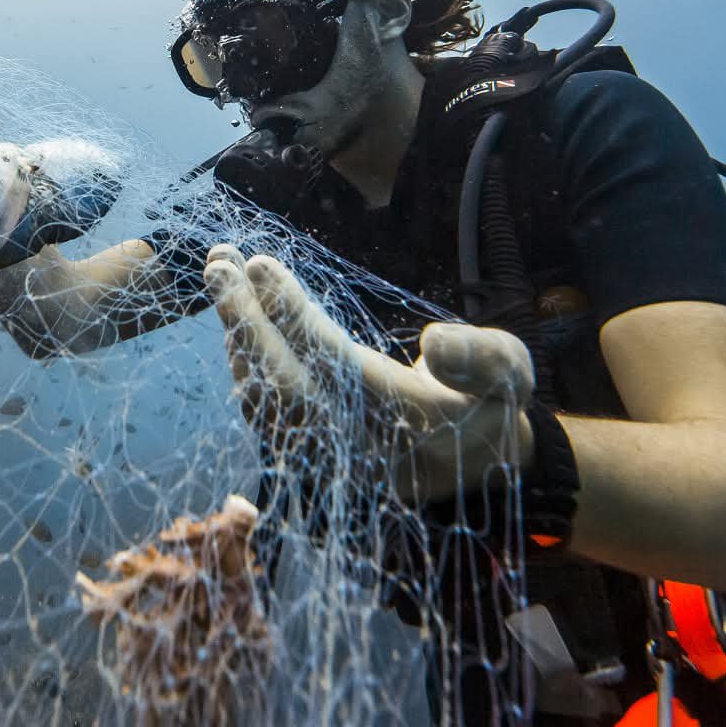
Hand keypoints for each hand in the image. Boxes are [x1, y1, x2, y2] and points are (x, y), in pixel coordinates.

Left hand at [204, 246, 534, 500]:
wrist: (481, 462)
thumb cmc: (492, 404)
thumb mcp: (509, 375)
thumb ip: (483, 358)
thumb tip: (435, 343)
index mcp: (401, 424)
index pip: (331, 367)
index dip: (292, 317)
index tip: (261, 266)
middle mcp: (354, 446)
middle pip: (281, 386)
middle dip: (244, 323)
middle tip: (217, 264)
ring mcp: (326, 453)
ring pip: (264, 398)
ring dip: (236, 334)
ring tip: (219, 272)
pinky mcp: (310, 448)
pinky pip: (265, 404)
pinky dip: (245, 354)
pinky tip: (235, 308)